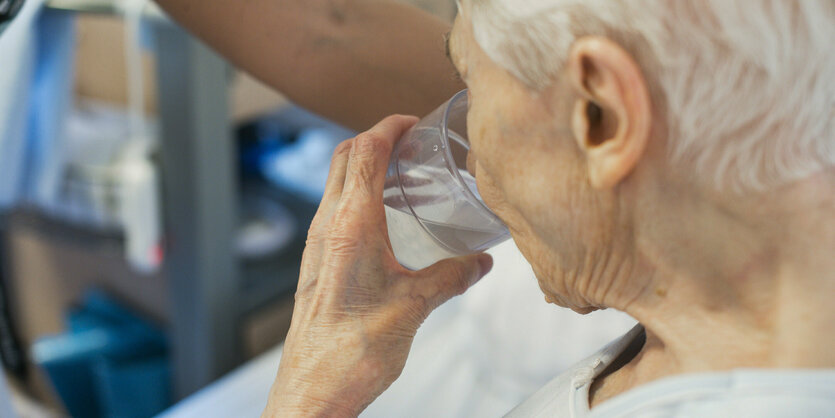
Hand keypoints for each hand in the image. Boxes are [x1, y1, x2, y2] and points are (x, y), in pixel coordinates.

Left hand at [262, 115, 493, 416]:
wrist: (315, 386)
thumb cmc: (353, 349)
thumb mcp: (416, 306)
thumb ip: (453, 277)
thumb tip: (479, 262)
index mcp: (351, 225)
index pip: (365, 151)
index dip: (389, 127)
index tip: (411, 121)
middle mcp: (327, 226)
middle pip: (344, 156)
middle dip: (375, 137)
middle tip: (408, 140)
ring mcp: (316, 243)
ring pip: (335, 182)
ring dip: (362, 165)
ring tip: (399, 171)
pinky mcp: (315, 261)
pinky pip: (333, 209)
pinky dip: (355, 194)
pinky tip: (382, 217)